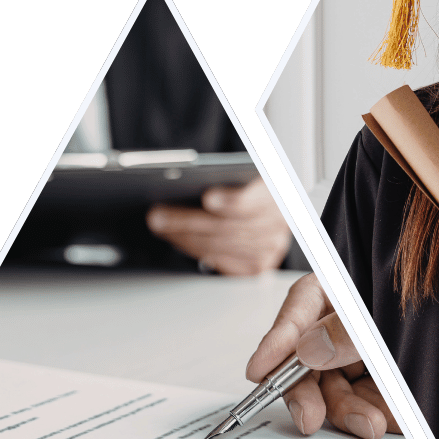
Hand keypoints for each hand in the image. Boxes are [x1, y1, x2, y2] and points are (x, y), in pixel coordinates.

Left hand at [145, 176, 290, 275]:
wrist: (264, 207)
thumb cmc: (245, 184)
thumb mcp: (240, 172)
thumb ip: (222, 175)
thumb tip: (184, 180)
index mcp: (278, 190)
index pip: (255, 199)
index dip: (231, 200)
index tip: (207, 198)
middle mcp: (280, 221)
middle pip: (229, 227)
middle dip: (189, 221)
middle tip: (158, 214)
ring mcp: (271, 247)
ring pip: (222, 246)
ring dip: (185, 236)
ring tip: (160, 224)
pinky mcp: (258, 266)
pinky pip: (222, 262)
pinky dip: (195, 249)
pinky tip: (176, 238)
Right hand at [245, 272, 399, 438]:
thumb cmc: (422, 289)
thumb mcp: (377, 311)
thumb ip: (343, 331)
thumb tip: (305, 350)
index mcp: (332, 293)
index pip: (295, 313)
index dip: (274, 344)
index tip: (256, 371)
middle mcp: (340, 325)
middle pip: (308, 362)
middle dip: (312, 394)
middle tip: (313, 419)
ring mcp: (359, 354)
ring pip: (337, 389)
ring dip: (348, 411)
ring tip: (370, 423)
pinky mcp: (380, 381)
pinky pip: (369, 401)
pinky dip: (376, 414)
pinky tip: (389, 422)